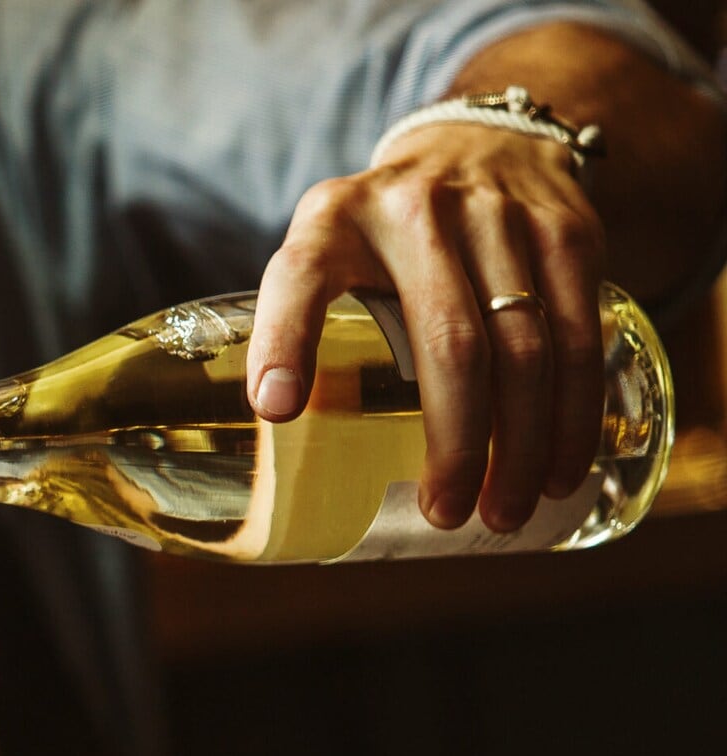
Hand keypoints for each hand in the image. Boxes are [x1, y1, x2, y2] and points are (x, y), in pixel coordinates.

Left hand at [246, 124, 606, 532]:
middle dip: (455, 442)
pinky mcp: (567, 230)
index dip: (286, 342)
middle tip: (447, 513)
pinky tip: (560, 467)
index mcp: (331, 222)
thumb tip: (276, 445)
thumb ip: (298, 328)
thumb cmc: (379, 236)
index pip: (300, 277)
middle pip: (448, 343)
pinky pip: (580, 334)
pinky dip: (574, 412)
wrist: (477, 141)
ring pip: (526, 347)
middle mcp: (414, 210)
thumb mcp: (324, 253)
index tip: (276, 409)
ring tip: (504, 510)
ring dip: (522, 444)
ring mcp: (499, 216)